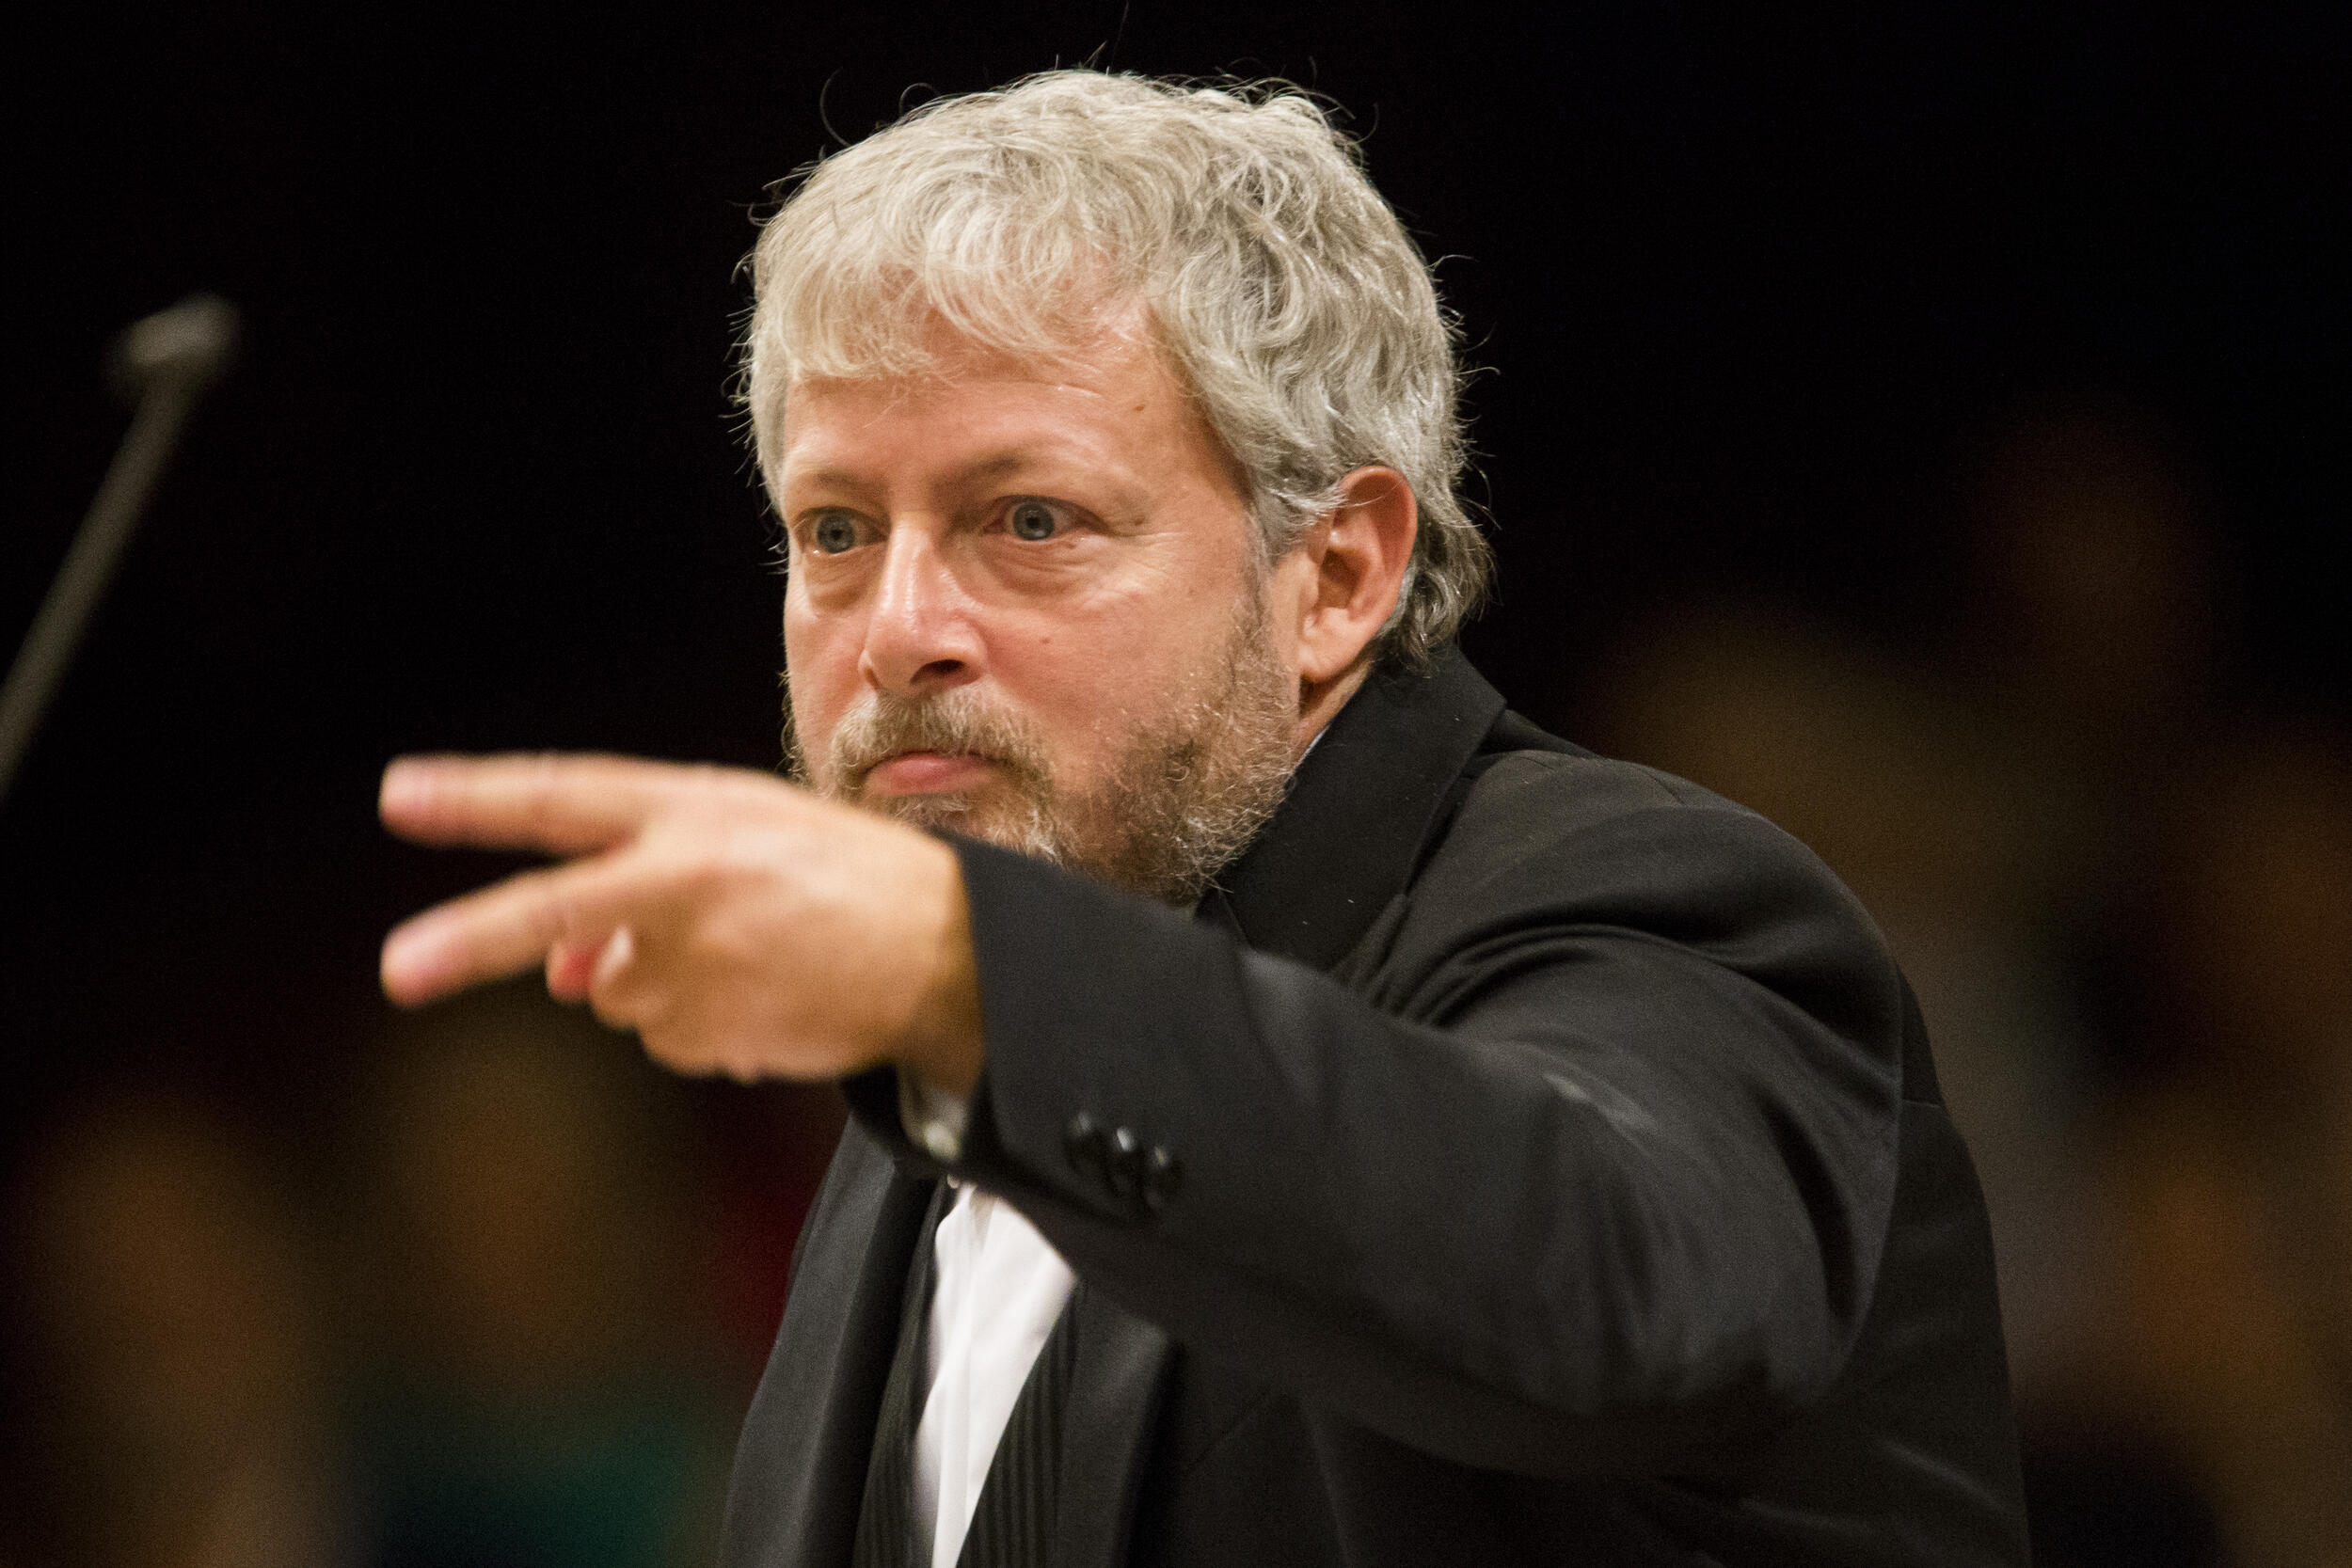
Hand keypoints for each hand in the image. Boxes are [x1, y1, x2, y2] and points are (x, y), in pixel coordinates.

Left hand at [377, 754, 983, 1092]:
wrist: (951, 949)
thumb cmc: (841, 876)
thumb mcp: (746, 841)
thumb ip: (641, 880)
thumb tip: (555, 975)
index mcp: (699, 810)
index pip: (568, 797)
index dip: (480, 797)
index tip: (399, 795)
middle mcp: (693, 879)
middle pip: (556, 913)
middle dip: (471, 941)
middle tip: (399, 971)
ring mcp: (706, 962)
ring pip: (611, 990)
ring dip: (652, 983)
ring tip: (749, 957)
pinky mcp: (721, 1032)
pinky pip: (664, 1038)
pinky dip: (698, 1024)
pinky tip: (765, 994)